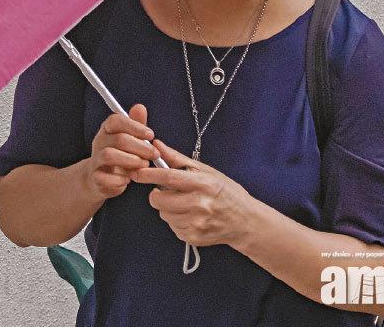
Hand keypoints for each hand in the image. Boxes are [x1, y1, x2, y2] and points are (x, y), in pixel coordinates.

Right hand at [82, 104, 159, 198]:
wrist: (100, 180)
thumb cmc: (121, 157)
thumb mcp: (130, 140)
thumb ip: (136, 125)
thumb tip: (140, 107)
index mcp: (107, 130)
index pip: (116, 120)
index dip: (135, 126)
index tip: (150, 134)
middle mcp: (99, 142)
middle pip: (118, 138)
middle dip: (140, 147)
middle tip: (154, 154)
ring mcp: (96, 160)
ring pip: (109, 155)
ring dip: (131, 161)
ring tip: (143, 165)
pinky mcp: (95, 178)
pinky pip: (105, 177)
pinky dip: (120, 180)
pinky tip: (128, 180)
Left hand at [130, 139, 258, 246]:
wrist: (246, 222)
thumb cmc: (226, 193)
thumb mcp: (207, 171)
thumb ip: (178, 159)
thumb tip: (157, 145)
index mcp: (203, 184)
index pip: (168, 177)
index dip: (148, 174)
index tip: (137, 172)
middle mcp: (199, 204)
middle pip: (159, 199)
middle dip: (157, 194)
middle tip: (169, 191)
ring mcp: (196, 223)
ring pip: (163, 214)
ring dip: (168, 208)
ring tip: (185, 204)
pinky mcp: (193, 237)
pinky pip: (172, 226)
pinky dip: (176, 220)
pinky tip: (191, 216)